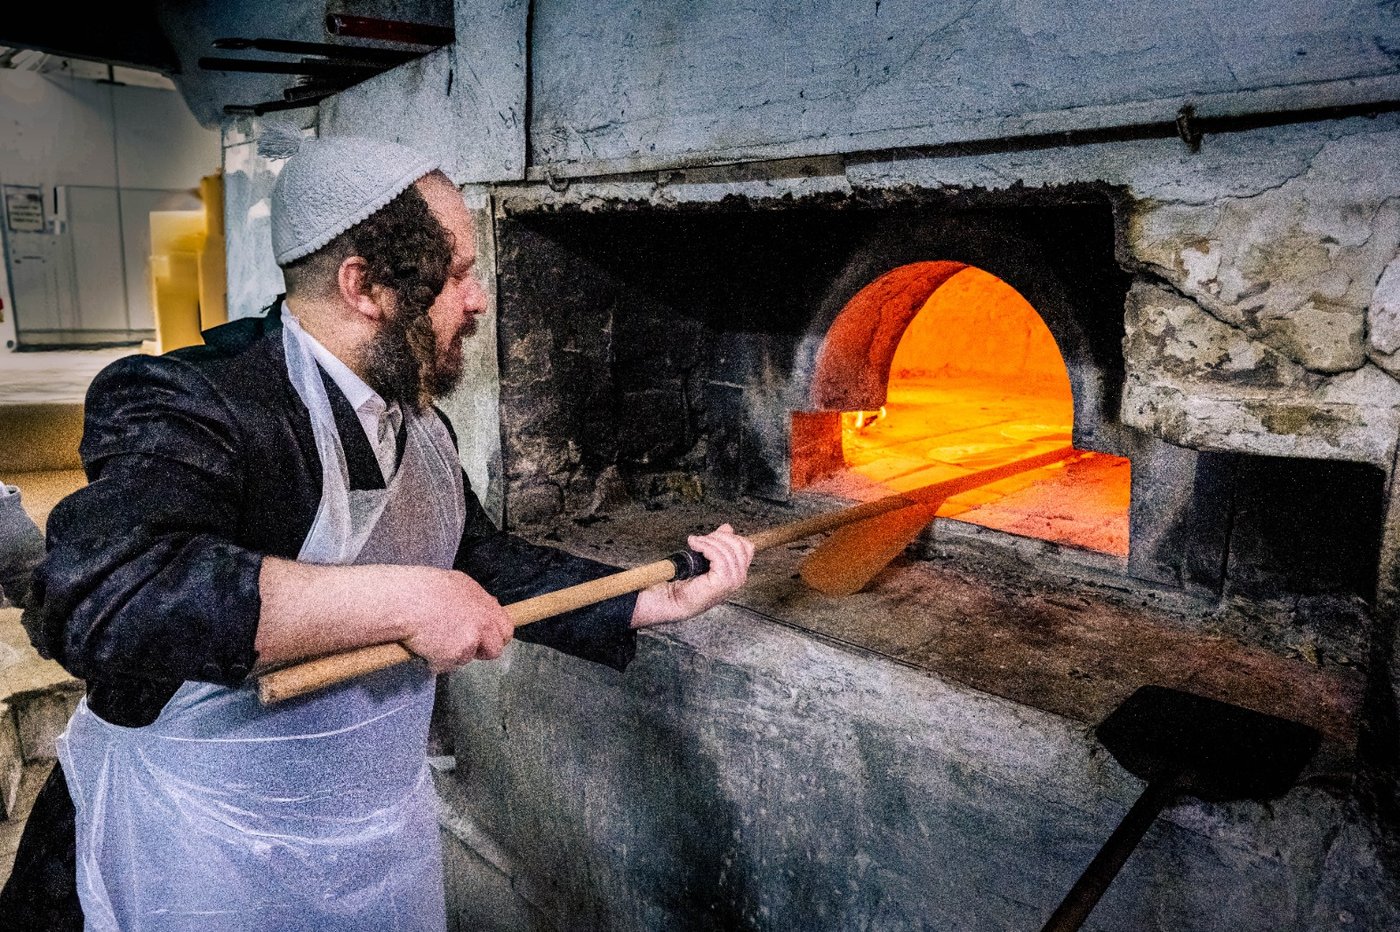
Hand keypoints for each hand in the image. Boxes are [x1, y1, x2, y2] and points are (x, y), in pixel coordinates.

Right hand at [390, 566, 514, 672]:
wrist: (404, 600)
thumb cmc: (423, 589)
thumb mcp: (457, 584)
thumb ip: (475, 601)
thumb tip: (486, 608)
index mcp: (485, 605)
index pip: (506, 628)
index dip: (495, 636)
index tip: (485, 639)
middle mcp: (483, 623)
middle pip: (495, 649)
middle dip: (481, 652)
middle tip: (461, 647)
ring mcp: (470, 641)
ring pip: (467, 659)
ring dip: (453, 655)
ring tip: (433, 638)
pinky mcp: (453, 656)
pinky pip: (446, 666)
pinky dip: (434, 661)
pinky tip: (423, 645)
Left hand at [631, 524, 754, 626]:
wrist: (674, 599)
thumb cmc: (688, 582)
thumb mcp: (707, 557)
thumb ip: (719, 543)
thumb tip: (727, 528)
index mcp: (738, 572)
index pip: (747, 547)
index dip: (730, 537)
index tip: (712, 536)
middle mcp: (739, 577)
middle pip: (740, 545)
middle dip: (720, 537)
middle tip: (702, 538)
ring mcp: (733, 581)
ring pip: (728, 549)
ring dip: (709, 541)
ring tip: (694, 542)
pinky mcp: (723, 582)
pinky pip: (718, 556)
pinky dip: (705, 546)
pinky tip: (695, 545)